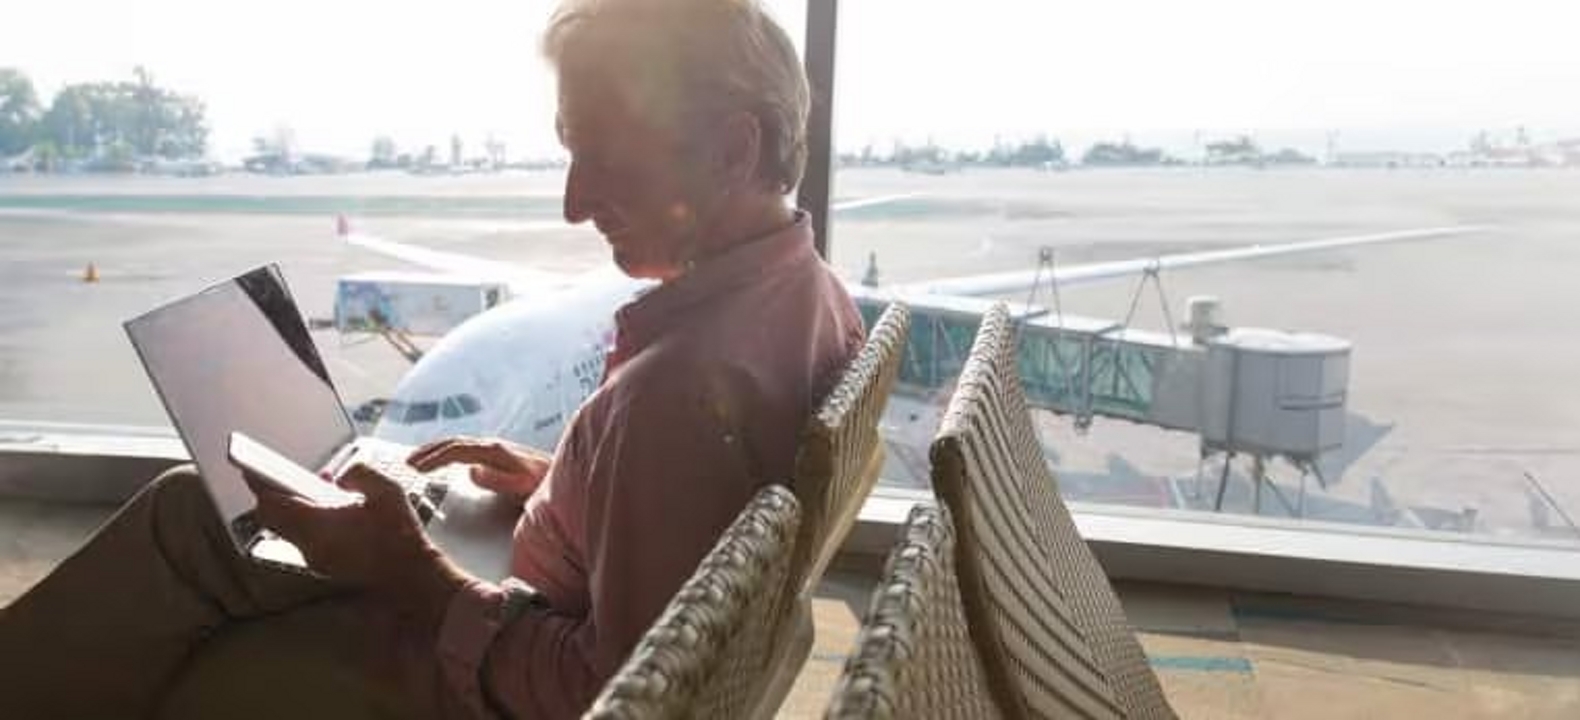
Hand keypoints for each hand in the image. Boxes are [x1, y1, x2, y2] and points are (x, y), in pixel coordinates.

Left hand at [239, 463, 468, 625]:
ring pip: (288, 530)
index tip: (251, 469)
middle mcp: (309, 546)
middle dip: (274, 496)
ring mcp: (316, 560)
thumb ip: (360, 474)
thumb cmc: (401, 539)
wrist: (412, 581)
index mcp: (317, 526)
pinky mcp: (326, 567)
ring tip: (311, 492)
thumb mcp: (388, 492)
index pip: (271, 505)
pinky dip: (308, 523)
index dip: (259, 484)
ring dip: (292, 509)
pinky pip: (304, 540)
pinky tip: (330, 513)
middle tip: (280, 478)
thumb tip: (344, 476)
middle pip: (273, 519)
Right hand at [407, 436, 552, 496]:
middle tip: (406, 463)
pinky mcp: (497, 456)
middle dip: (428, 451)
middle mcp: (493, 446)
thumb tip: (472, 471)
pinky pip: (465, 450)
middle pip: (453, 442)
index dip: (435, 458)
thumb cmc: (543, 485)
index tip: (416, 469)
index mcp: (495, 451)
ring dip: (435, 451)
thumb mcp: (523, 486)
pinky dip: (447, 454)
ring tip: (416, 461)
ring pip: (458, 444)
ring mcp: (494, 449)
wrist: (562, 479)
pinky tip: (442, 463)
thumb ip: (500, 481)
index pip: (456, 450)